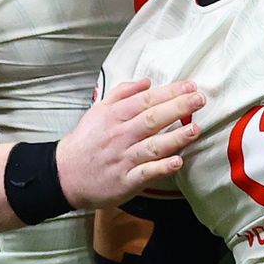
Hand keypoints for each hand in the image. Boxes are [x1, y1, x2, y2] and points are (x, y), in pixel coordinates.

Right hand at [57, 79, 203, 209]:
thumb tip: (147, 82)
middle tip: (200, 100)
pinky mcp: (125, 181)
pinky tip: (177, 162)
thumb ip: (122, 93)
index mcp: (114, 116)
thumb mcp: (98, 110)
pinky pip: (146, 173)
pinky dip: (161, 167)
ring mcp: (123, 159)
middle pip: (152, 119)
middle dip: (178, 107)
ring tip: (195, 129)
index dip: (169, 92)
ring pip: (152, 145)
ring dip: (175, 137)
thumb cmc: (86, 141)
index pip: (146, 100)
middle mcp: (120, 135)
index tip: (190, 86)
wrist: (64, 174)